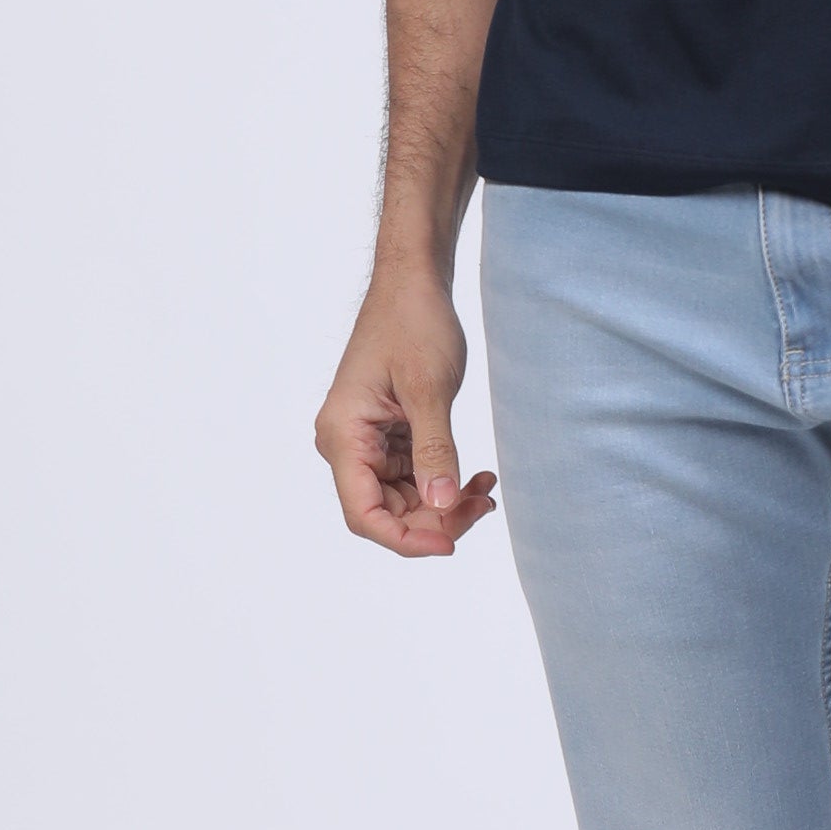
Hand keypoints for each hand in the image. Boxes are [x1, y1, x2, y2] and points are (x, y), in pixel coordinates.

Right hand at [315, 268, 499, 557]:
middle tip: (484, 504)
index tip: (449, 544)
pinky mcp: (389, 436)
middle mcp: (348, 445)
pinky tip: (478, 476)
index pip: (364, 513)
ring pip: (404, 499)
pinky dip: (446, 480)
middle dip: (437, 519)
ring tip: (487, 487)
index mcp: (343, 436)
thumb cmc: (414, 324)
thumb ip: (435, 450)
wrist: (414, 285)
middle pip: (387, 512)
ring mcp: (368, 442)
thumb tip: (442, 504)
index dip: (405, 539)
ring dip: (446, 502)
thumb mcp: (429, 389)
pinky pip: (414, 476)